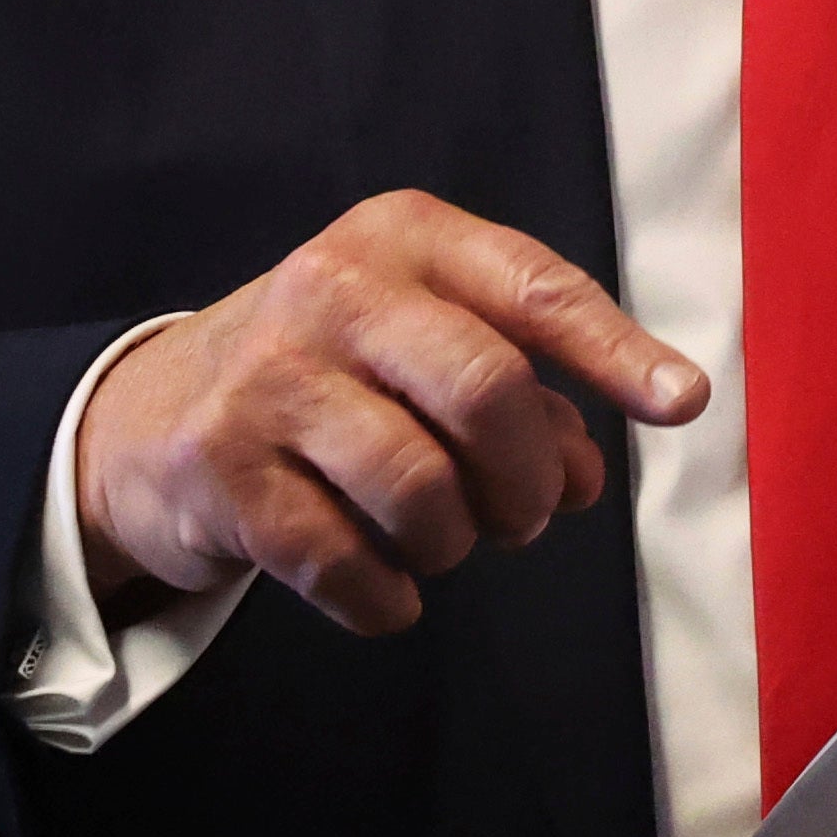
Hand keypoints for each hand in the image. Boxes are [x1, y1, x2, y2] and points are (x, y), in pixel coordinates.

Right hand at [74, 192, 707, 637]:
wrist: (156, 413)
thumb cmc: (332, 372)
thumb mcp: (423, 343)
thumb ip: (523, 393)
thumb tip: (587, 473)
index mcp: (402, 238)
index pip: (533, 287)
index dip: (615, 352)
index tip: (681, 403)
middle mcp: (333, 290)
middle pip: (485, 389)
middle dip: (529, 477)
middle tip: (528, 515)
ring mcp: (269, 379)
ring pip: (419, 488)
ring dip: (456, 543)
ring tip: (444, 540)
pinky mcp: (222, 470)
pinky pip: (344, 563)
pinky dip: (387, 598)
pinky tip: (385, 586)